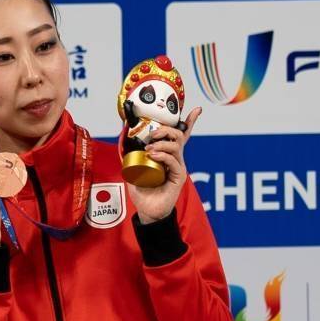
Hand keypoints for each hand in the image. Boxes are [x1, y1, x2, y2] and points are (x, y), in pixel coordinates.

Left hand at [134, 108, 200, 222]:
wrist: (148, 210)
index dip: (190, 122)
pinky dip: (164, 155)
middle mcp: (176, 158)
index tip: (197, 110)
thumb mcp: (134, 169)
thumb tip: (123, 141)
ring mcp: (178, 167)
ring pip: (176, 146)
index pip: (181, 136)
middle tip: (152, 135)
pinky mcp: (179, 177)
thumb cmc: (143, 190)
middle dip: (166, 129)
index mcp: (168, 155)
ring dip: (162, 143)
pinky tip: (153, 155)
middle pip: (178, 136)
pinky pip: (174, 161)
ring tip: (149, 148)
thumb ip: (130, 156)